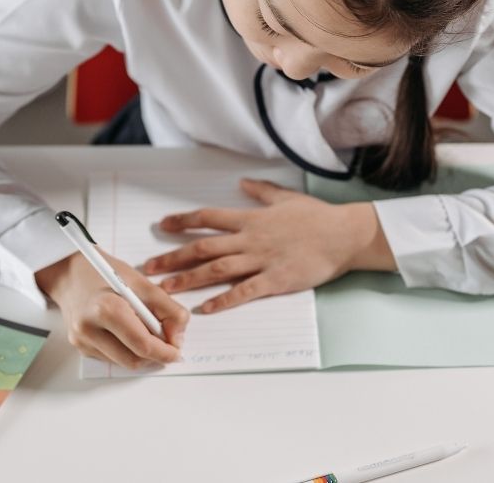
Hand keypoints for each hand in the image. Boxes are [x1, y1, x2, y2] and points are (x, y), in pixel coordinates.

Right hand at [36, 251, 189, 369]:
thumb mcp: (142, 283)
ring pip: (124, 362)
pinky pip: (112, 358)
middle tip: (167, 344)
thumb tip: (178, 337)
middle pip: (134, 359)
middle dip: (155, 355)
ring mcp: (82, 341)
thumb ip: (167, 309)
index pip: (142, 344)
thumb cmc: (105, 274)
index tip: (177, 351)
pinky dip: (126, 350)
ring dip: (141, 354)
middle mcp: (89, 329)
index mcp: (106, 309)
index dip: (165, 352)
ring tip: (146, 332)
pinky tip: (127, 332)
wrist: (69, 273)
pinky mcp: (80, 347)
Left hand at [144, 178, 395, 312]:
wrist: (344, 234)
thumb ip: (261, 192)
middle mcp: (250, 239)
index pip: (208, 218)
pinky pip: (245, 292)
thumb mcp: (286, 197)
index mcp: (251, 219)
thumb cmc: (317, 216)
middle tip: (149, 267)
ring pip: (217, 270)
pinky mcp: (276, 280)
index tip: (162, 226)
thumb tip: (243, 183)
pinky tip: (206, 309)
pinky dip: (224, 301)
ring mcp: (262, 260)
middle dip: (173, 257)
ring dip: (189, 279)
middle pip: (203, 248)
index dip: (182, 221)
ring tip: (167, 289)